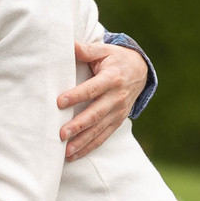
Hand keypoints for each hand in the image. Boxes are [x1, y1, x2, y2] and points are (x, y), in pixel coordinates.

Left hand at [60, 40, 148, 160]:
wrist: (140, 71)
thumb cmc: (116, 59)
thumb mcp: (104, 50)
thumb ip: (86, 50)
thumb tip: (68, 44)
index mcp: (112, 79)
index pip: (92, 89)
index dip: (76, 95)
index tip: (59, 102)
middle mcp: (117, 98)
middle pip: (96, 113)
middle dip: (79, 125)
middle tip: (61, 133)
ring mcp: (118, 112)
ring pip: (99, 129)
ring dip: (82, 141)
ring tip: (66, 151)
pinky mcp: (118, 122)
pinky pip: (103, 137)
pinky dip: (89, 147)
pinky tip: (74, 155)